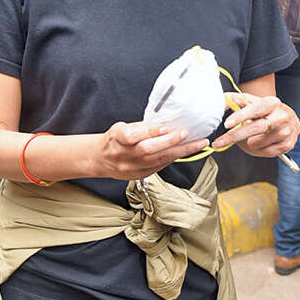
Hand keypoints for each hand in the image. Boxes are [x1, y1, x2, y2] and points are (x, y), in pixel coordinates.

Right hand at [93, 121, 209, 180]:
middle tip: (187, 134)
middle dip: (171, 141)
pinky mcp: (138, 176)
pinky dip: (172, 158)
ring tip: (197, 144)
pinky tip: (184, 152)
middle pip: (149, 149)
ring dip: (180, 152)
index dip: (151, 132)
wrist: (101, 159)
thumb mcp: (123, 127)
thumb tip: (167, 123)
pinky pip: (159, 167)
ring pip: (158, 160)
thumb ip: (143, 127)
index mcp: (117, 139)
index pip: (134, 135)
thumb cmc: (115, 140)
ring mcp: (131, 168)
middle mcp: (124, 155)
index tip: (167, 126)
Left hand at [212, 92, 299, 156]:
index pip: (255, 109)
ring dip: (248, 143)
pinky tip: (262, 142)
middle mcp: (281, 116)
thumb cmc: (267, 111)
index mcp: (271, 103)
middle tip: (218, 143)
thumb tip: (220, 103)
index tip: (227, 124)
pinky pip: (264, 152)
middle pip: (255, 128)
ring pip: (256, 144)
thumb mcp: (253, 102)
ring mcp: (286, 132)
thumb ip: (235, 100)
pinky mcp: (287, 145)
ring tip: (253, 136)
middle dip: (234, 136)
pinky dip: (258, 149)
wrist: (291, 121)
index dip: (240, 116)